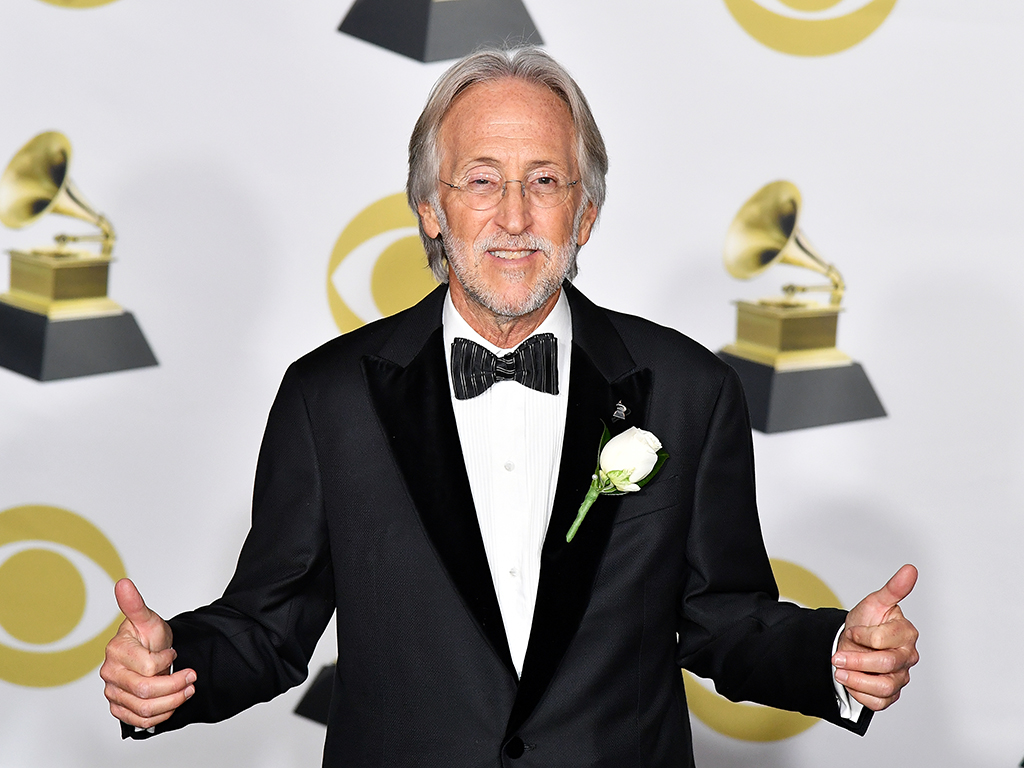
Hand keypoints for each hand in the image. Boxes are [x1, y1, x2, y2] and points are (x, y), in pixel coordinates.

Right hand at [100, 578, 195, 728]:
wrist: (149, 651)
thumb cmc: (148, 635)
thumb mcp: (148, 618)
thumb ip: (135, 604)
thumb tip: (123, 583)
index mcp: (116, 651)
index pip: (148, 667)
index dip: (167, 661)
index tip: (174, 653)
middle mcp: (110, 673)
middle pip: (146, 691)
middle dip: (175, 686)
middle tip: (192, 677)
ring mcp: (113, 692)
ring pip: (144, 709)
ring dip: (172, 702)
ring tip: (187, 690)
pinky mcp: (118, 707)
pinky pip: (138, 721)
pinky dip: (160, 716)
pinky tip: (172, 704)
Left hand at [832, 564, 918, 710]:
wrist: (852, 642)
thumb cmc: (866, 622)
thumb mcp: (874, 602)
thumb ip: (893, 588)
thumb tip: (910, 569)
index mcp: (906, 634)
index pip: (882, 640)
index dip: (861, 635)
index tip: (852, 630)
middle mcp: (907, 657)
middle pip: (885, 665)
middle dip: (855, 660)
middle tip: (836, 657)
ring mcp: (900, 677)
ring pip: (883, 687)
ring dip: (855, 680)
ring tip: (839, 671)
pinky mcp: (891, 694)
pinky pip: (879, 703)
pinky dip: (860, 694)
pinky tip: (850, 681)